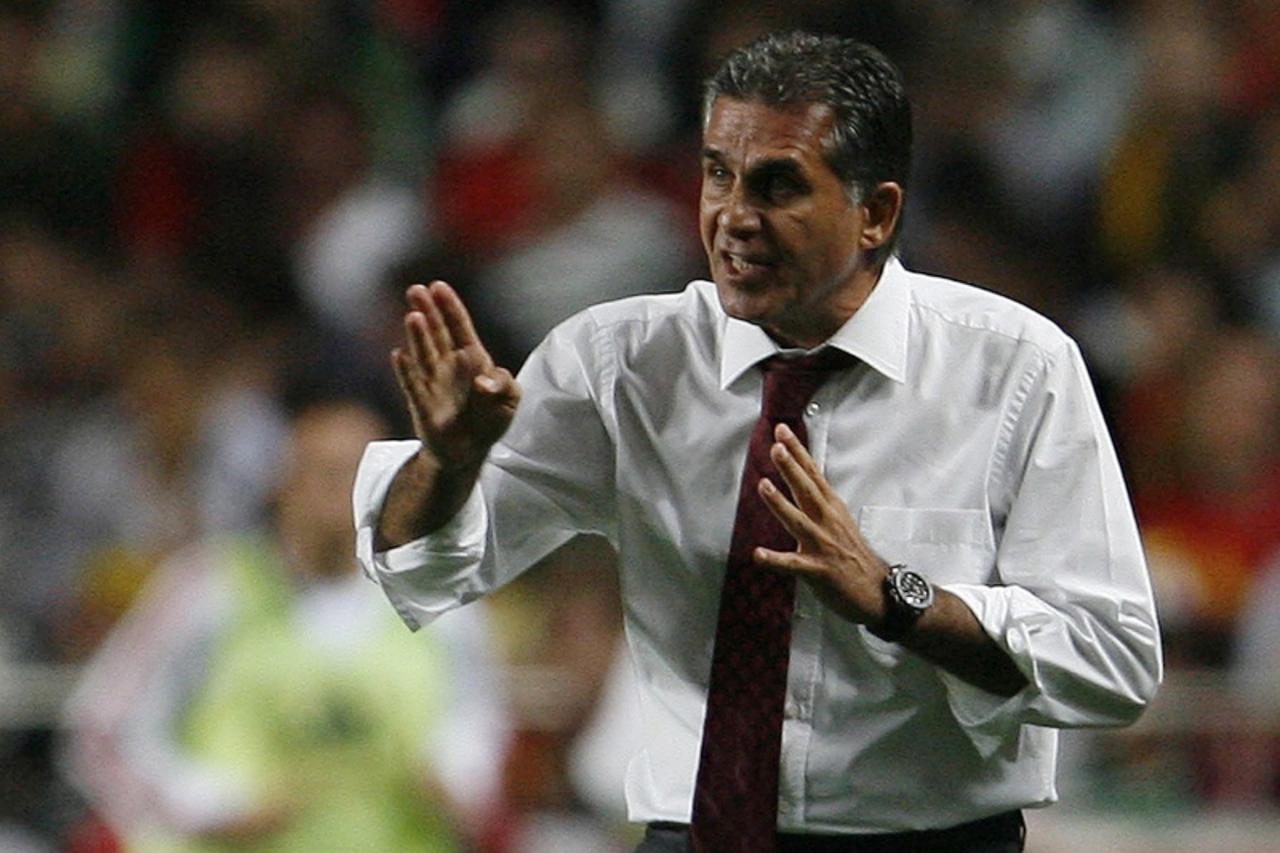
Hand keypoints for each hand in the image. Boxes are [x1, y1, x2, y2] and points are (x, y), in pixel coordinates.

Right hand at [392, 281, 520, 471]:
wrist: (469, 453)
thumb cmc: (490, 419)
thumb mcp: (510, 400)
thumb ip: (504, 385)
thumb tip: (482, 383)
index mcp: (472, 359)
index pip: (459, 327)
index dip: (449, 307)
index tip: (438, 286)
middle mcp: (448, 366)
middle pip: (436, 333)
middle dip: (427, 311)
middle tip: (415, 289)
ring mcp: (433, 384)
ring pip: (424, 354)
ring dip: (418, 336)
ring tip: (412, 316)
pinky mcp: (423, 407)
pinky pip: (414, 386)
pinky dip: (407, 372)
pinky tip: (399, 354)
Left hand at [752, 423, 888, 624]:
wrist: (879, 592)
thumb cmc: (855, 557)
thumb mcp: (840, 521)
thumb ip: (820, 503)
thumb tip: (802, 481)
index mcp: (832, 509)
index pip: (813, 474)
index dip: (798, 452)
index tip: (783, 432)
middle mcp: (827, 522)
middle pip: (807, 489)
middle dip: (791, 467)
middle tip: (776, 446)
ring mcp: (823, 545)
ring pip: (798, 521)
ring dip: (780, 503)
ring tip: (763, 485)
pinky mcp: (819, 570)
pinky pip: (794, 564)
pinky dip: (776, 560)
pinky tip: (758, 554)